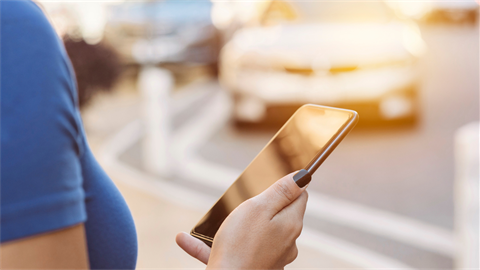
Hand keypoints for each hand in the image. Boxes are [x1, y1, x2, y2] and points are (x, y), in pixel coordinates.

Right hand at [176, 172, 307, 268]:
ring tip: (210, 222)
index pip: (300, 197)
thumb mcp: (259, 207)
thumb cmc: (240, 245)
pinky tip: (187, 240)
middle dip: (263, 206)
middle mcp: (286, 243)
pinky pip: (234, 252)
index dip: (287, 187)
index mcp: (290, 224)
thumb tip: (304, 176)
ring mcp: (272, 258)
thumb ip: (281, 191)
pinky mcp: (254, 267)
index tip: (270, 183)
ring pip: (254, 235)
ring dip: (234, 227)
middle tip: (242, 202)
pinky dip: (213, 246)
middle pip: (280, 215)